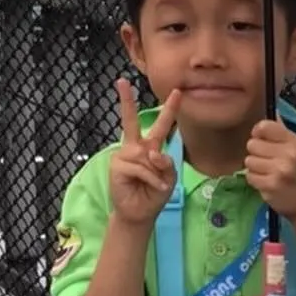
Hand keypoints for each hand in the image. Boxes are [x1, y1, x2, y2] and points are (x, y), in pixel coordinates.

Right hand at [108, 78, 179, 226]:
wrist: (139, 213)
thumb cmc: (154, 193)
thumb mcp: (169, 177)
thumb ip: (166, 163)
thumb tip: (153, 154)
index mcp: (150, 147)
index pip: (160, 125)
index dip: (170, 109)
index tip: (177, 91)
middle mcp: (135, 147)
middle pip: (131, 121)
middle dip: (126, 101)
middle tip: (121, 81)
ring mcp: (125, 155)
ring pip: (147, 155)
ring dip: (157, 174)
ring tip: (156, 186)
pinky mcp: (118, 165)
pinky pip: (142, 168)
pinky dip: (152, 179)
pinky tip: (153, 187)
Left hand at [246, 119, 295, 223]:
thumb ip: (282, 133)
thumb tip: (273, 110)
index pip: (264, 126)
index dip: (258, 133)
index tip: (263, 141)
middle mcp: (289, 155)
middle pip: (252, 144)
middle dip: (257, 154)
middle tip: (270, 163)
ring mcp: (280, 171)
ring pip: (249, 161)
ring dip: (256, 169)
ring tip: (270, 174)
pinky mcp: (271, 186)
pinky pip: (249, 176)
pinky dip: (256, 181)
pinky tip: (268, 184)